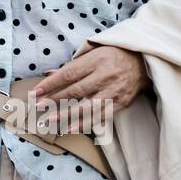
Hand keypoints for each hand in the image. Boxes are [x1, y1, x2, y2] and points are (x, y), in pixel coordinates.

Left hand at [30, 44, 149, 134]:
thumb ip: (71, 64)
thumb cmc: (113, 55)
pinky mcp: (120, 103)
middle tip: (38, 107)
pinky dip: (85, 123)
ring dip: (67, 114)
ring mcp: (113, 91)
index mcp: (96, 61)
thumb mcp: (93, 51)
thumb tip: (48, 73)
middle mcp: (105, 76)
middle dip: (55, 100)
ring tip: (50, 119)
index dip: (51, 84)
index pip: (68, 74)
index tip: (36, 92)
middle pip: (76, 91)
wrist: (144, 62)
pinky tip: (70, 128)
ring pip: (87, 106)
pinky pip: (100, 116)